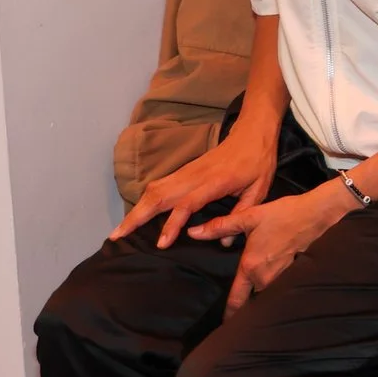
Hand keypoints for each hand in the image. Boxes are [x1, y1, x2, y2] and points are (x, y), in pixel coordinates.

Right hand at [111, 126, 278, 248]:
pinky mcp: (184, 170)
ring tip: (119, 230)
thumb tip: (223, 241)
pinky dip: (144, 200)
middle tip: (118, 237)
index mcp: (216, 182)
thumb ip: (240, 215)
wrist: (252, 133)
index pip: (187, 204)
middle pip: (160, 195)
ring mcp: (187, 171)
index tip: (161, 243)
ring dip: (135, 209)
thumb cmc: (258, 162)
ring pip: (154, 189)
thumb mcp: (259, 190)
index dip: (173, 224)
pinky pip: (159, 185)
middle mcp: (195, 175)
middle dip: (137, 217)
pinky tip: (136, 214)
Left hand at [188, 181, 356, 310]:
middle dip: (248, 306)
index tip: (225, 327)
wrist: (318, 213)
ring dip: (262, 298)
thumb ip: (220, 226)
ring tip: (258, 302)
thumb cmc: (285, 214)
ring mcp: (282, 277)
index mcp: (251, 266)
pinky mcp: (296, 273)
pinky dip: (277, 289)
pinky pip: (281, 288)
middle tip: (241, 313)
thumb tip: (192, 232)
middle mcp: (265, 277)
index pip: (236, 300)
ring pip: (267, 295)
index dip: (229, 315)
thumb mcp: (250, 217)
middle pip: (253, 300)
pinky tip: (279, 286)